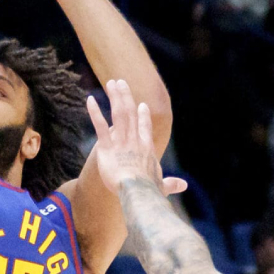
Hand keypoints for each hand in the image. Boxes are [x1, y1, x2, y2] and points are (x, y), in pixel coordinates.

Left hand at [86, 79, 186, 195]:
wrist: (137, 191)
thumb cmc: (148, 191)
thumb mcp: (161, 186)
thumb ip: (170, 184)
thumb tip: (183, 185)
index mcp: (147, 148)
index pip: (145, 127)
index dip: (143, 116)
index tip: (141, 105)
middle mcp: (134, 140)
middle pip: (130, 113)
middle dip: (126, 96)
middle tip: (121, 83)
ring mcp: (121, 141)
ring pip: (119, 114)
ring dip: (115, 97)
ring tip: (112, 83)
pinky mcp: (106, 146)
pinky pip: (100, 126)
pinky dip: (95, 112)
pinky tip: (90, 100)